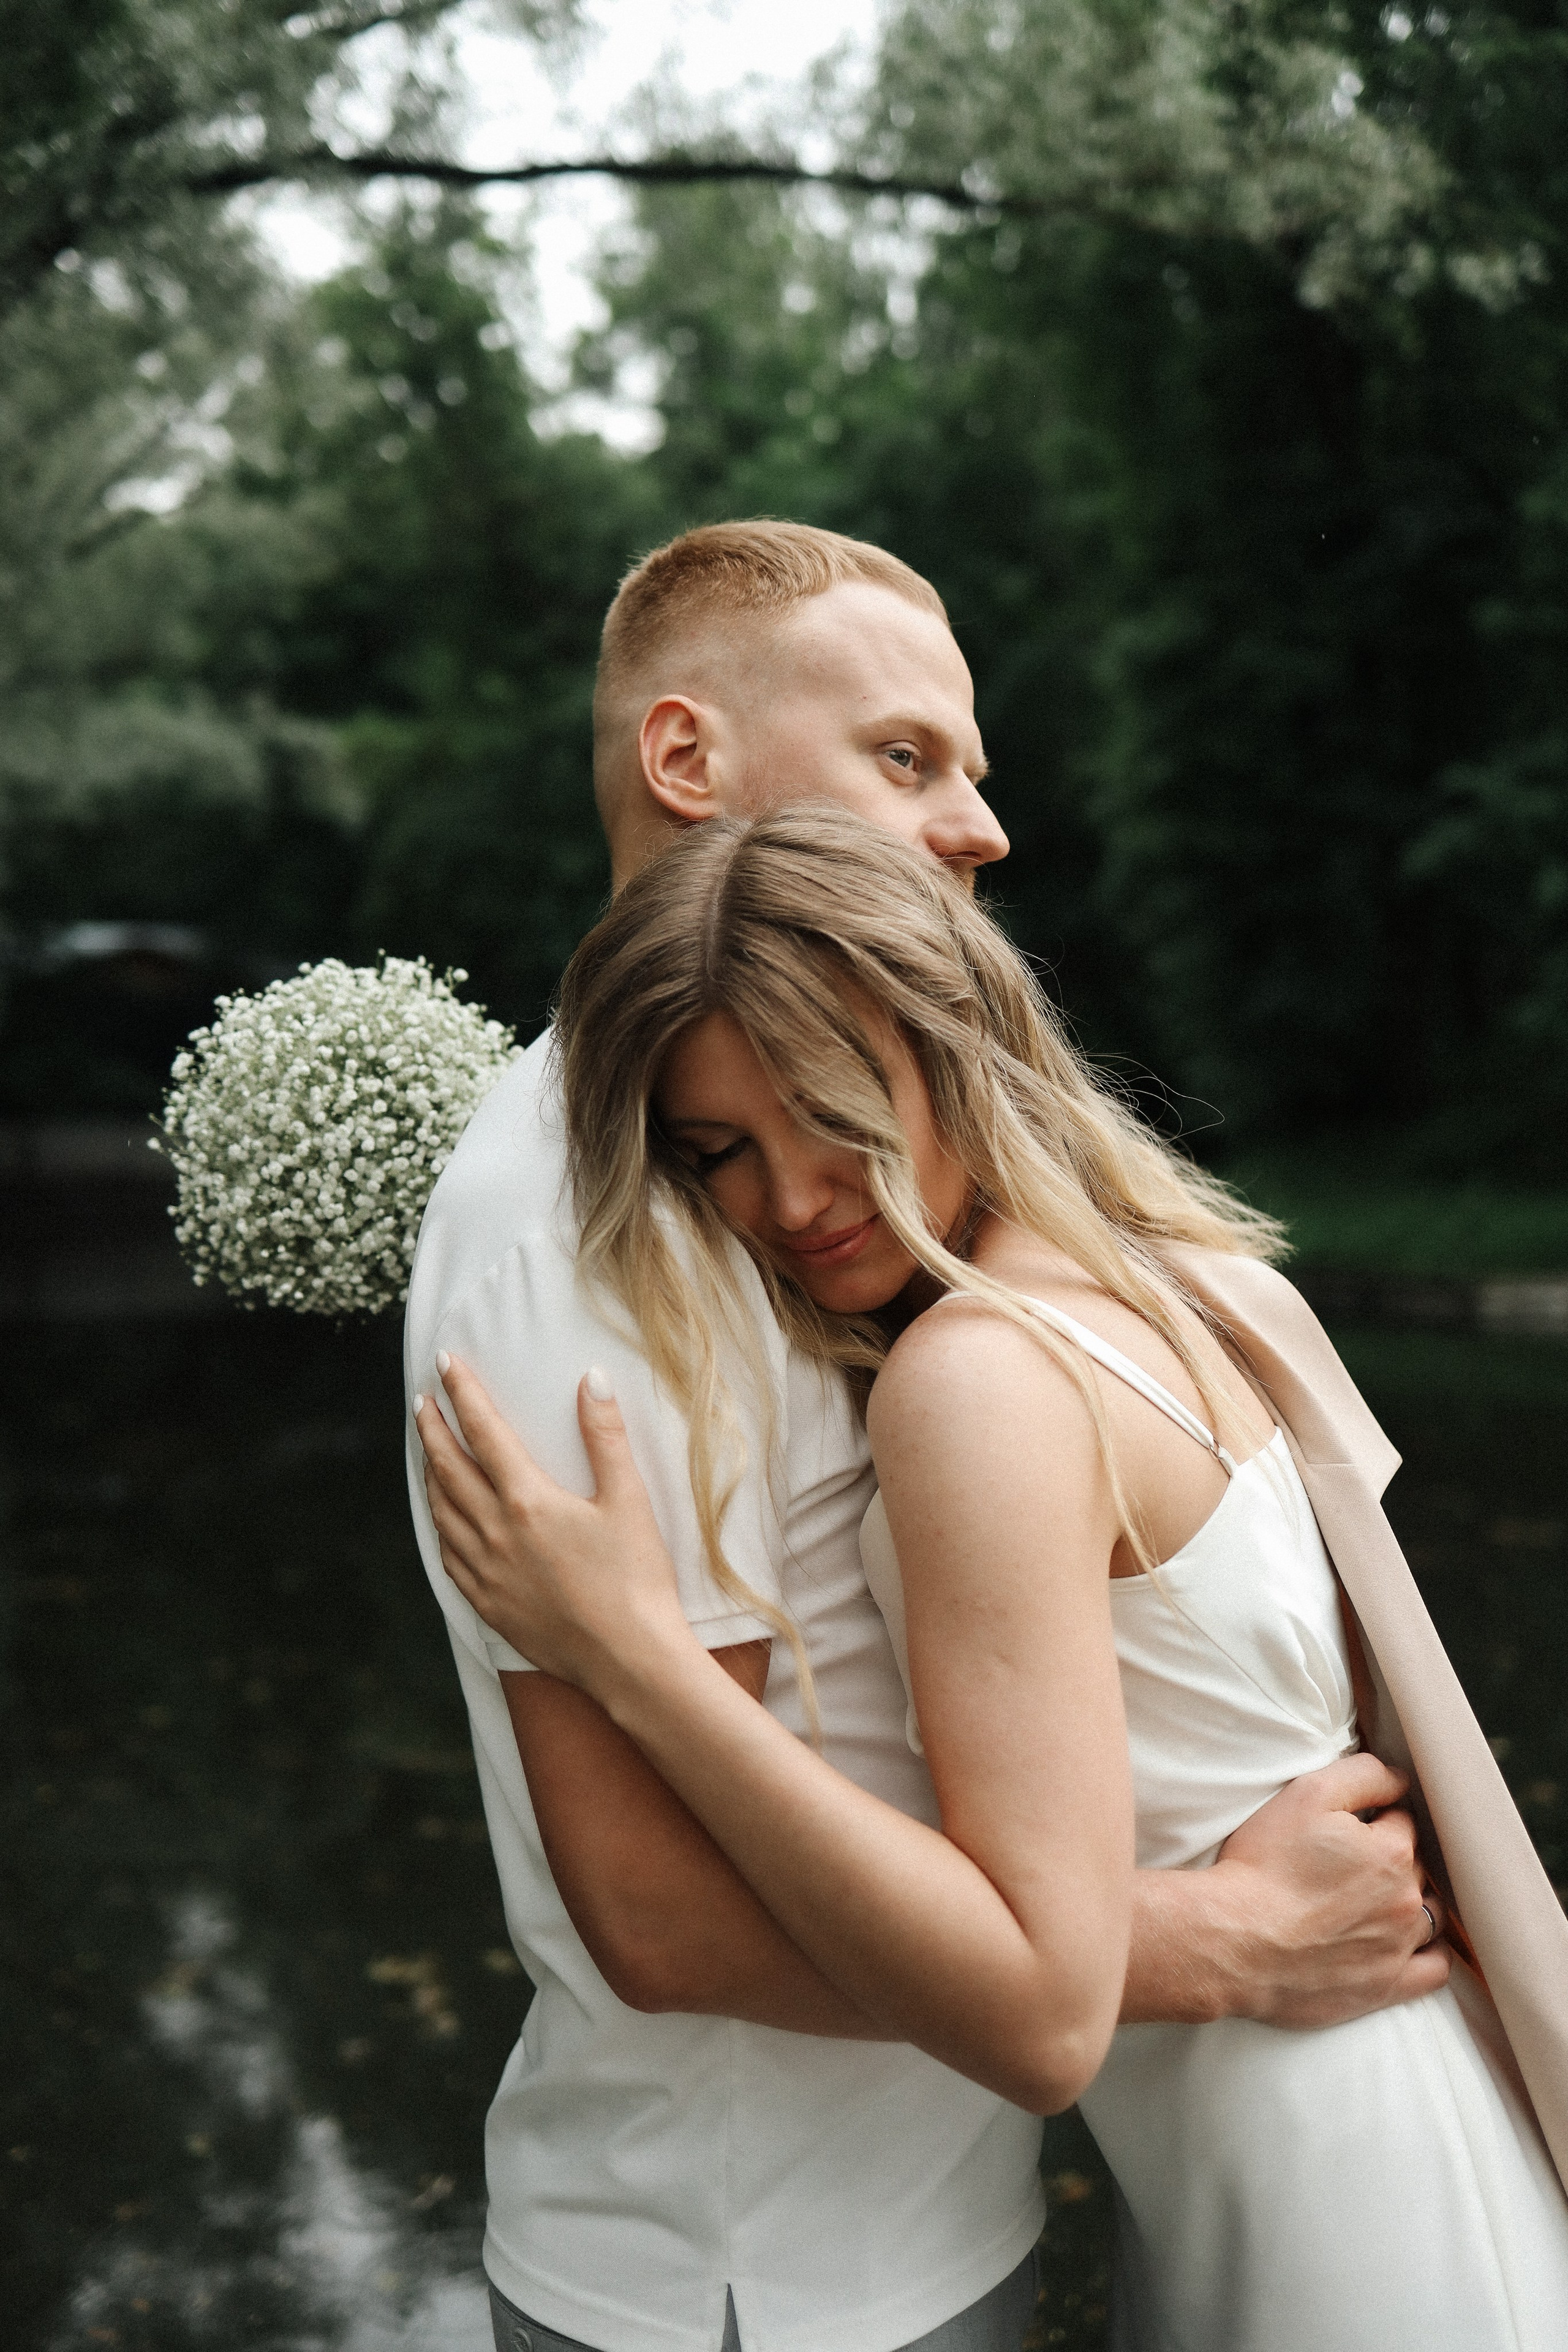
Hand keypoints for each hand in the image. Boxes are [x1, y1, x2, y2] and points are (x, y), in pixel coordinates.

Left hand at [414, 1356, 690, 1689]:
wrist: (628, 1659)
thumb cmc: (636, 1579)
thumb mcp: (629, 1500)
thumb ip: (606, 1435)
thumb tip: (592, 1378)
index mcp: (527, 1500)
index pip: (483, 1431)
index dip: (463, 1392)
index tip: (445, 1361)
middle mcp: (495, 1533)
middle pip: (449, 1467)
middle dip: (432, 1428)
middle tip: (423, 1401)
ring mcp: (485, 1572)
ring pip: (441, 1511)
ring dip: (430, 1473)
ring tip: (427, 1450)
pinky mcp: (487, 1603)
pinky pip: (448, 1555)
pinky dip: (439, 1524)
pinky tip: (443, 1518)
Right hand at [1207, 1752, 1449, 2028]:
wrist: (1235, 1941)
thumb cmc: (1264, 1867)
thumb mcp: (1306, 1794)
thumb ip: (1364, 1775)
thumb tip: (1400, 1779)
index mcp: (1391, 1851)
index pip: (1402, 1821)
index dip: (1374, 1818)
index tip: (1346, 1828)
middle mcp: (1405, 1898)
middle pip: (1417, 1867)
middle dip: (1389, 1860)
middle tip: (1348, 1864)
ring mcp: (1399, 1946)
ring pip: (1430, 1914)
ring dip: (1410, 1901)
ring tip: (1374, 1900)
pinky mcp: (1387, 1985)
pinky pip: (1435, 1969)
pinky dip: (1429, 1953)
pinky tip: (1410, 1943)